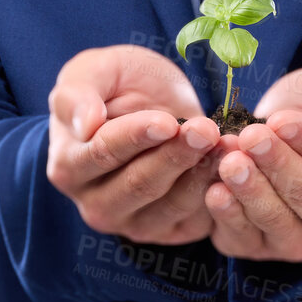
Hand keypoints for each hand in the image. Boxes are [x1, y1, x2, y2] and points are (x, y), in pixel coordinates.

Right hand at [46, 44, 225, 245]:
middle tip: (206, 129)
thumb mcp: (93, 71)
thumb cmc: (115, 84)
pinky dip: (218, 192)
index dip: (137, 137)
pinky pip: (194, 218)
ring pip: (170, 205)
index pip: (102, 154)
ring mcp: (133, 223)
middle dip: (175, 155)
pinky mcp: (170, 231)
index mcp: (69, 165)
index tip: (167, 122)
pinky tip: (232, 162)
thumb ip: (78, 93)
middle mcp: (95, 204)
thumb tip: (85, 124)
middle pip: (138, 185)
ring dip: (201, 172)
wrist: (152, 101)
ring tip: (225, 141)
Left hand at [204, 65, 301, 261]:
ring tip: (230, 161)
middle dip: (277, 166)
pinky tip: (216, 191)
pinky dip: (229, 216)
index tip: (282, 122)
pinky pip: (245, 239)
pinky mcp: (261, 247)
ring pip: (277, 222)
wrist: (290, 121)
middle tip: (251, 137)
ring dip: (251, 191)